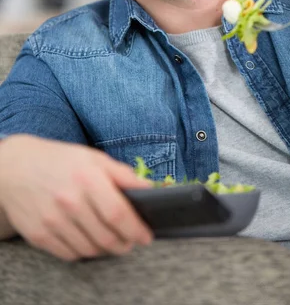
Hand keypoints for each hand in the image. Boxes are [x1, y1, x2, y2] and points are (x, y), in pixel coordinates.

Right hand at [0, 134, 153, 260]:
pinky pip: (69, 254)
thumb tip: (150, 190)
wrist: (16, 166)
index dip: (136, 229)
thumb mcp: (94, 158)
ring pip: (89, 249)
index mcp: (87, 178)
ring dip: (106, 249)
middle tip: (130, 241)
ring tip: (111, 241)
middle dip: (124, 244)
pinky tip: (89, 240)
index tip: (145, 236)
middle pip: (106, 237)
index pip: (118, 214)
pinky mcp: (39, 235)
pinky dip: (84, 252)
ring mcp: (52, 220)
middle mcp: (69, 201)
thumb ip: (123, 175)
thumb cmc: (61, 160)